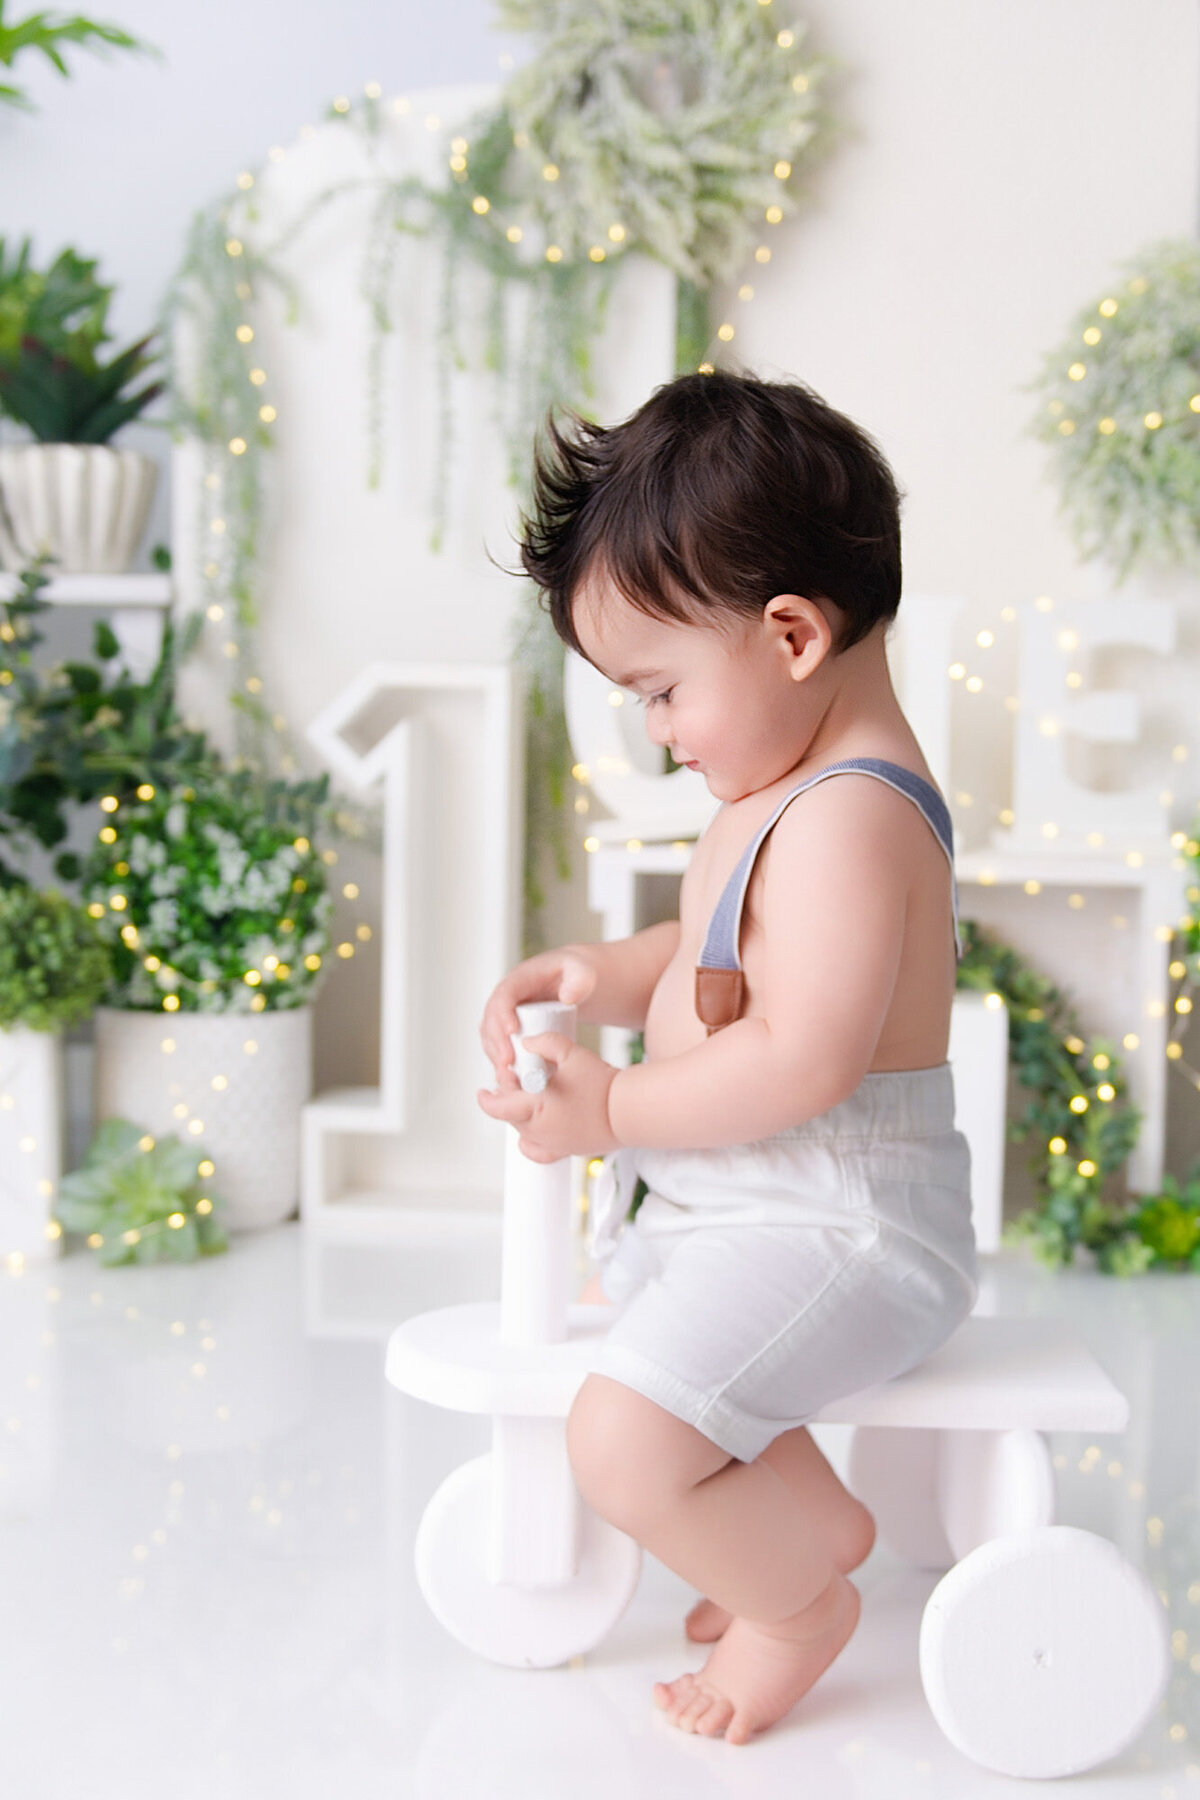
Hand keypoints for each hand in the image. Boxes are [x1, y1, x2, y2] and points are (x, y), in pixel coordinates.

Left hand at [477, 1033, 618, 1162]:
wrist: (628, 1111)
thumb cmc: (601, 1085)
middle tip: (517, 1077)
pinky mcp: (566, 1151)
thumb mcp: (572, 1054)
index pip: (498, 1107)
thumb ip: (546, 1042)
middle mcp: (539, 1132)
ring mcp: (552, 1145)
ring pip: (523, 1131)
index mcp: (534, 1110)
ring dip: (520, 1114)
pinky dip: (530, 1143)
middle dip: (509, 1097)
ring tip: (529, 1096)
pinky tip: (529, 1134)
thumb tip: (526, 1043)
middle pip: (510, 1116)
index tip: (483, 1090)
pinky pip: (539, 1152)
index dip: (487, 1098)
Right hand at [479, 948, 598, 1088]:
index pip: (503, 996)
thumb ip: (579, 980)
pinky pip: (500, 1049)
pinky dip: (503, 1065)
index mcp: (519, 980)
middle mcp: (506, 999)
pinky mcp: (510, 1032)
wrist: (572, 983)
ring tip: (509, 1078)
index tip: (512, 1031)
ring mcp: (505, 1016)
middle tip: (507, 1063)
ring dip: (496, 1058)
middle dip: (496, 1043)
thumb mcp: (582, 972)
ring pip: (490, 1038)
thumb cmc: (575, 975)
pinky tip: (512, 1081)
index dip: (503, 1013)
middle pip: (490, 1020)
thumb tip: (568, 997)